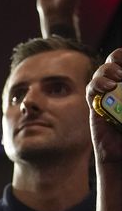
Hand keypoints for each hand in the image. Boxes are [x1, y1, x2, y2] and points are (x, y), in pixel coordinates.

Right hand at [87, 48, 121, 165]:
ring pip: (102, 72)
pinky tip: (108, 87)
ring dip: (109, 69)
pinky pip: (91, 89)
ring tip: (118, 76)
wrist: (121, 154)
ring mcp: (107, 94)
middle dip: (119, 56)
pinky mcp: (95, 106)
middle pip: (115, 59)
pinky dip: (97, 84)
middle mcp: (119, 85)